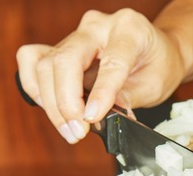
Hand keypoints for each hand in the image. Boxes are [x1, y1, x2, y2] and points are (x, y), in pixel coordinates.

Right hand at [16, 8, 186, 143]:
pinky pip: (33, 60)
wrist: (157, 50)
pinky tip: (50, 107)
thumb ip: (130, 97)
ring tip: (70, 129)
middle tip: (78, 132)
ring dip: (52, 103)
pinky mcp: (62, 46)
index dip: (99, 94)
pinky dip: (35, 86)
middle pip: (65, 60)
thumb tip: (104, 115)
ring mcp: (77, 34)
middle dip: (67, 103)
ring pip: (46, 64)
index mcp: (129, 28)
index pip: (110, 63)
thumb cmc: (159, 63)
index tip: (91, 120)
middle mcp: (98, 25)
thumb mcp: (156, 84)